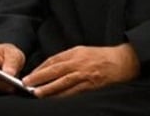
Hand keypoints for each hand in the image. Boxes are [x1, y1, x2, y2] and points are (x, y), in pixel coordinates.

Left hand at [23, 44, 139, 97]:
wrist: (123, 61)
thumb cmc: (101, 56)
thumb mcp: (82, 51)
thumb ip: (67, 57)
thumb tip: (49, 67)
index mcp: (75, 53)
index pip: (53, 60)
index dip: (40, 68)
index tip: (29, 75)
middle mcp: (79, 63)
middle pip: (55, 70)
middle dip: (40, 78)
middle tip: (27, 84)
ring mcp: (85, 75)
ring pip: (63, 83)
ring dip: (49, 89)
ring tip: (37, 93)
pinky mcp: (91, 86)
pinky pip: (74, 92)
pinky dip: (63, 96)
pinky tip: (55, 99)